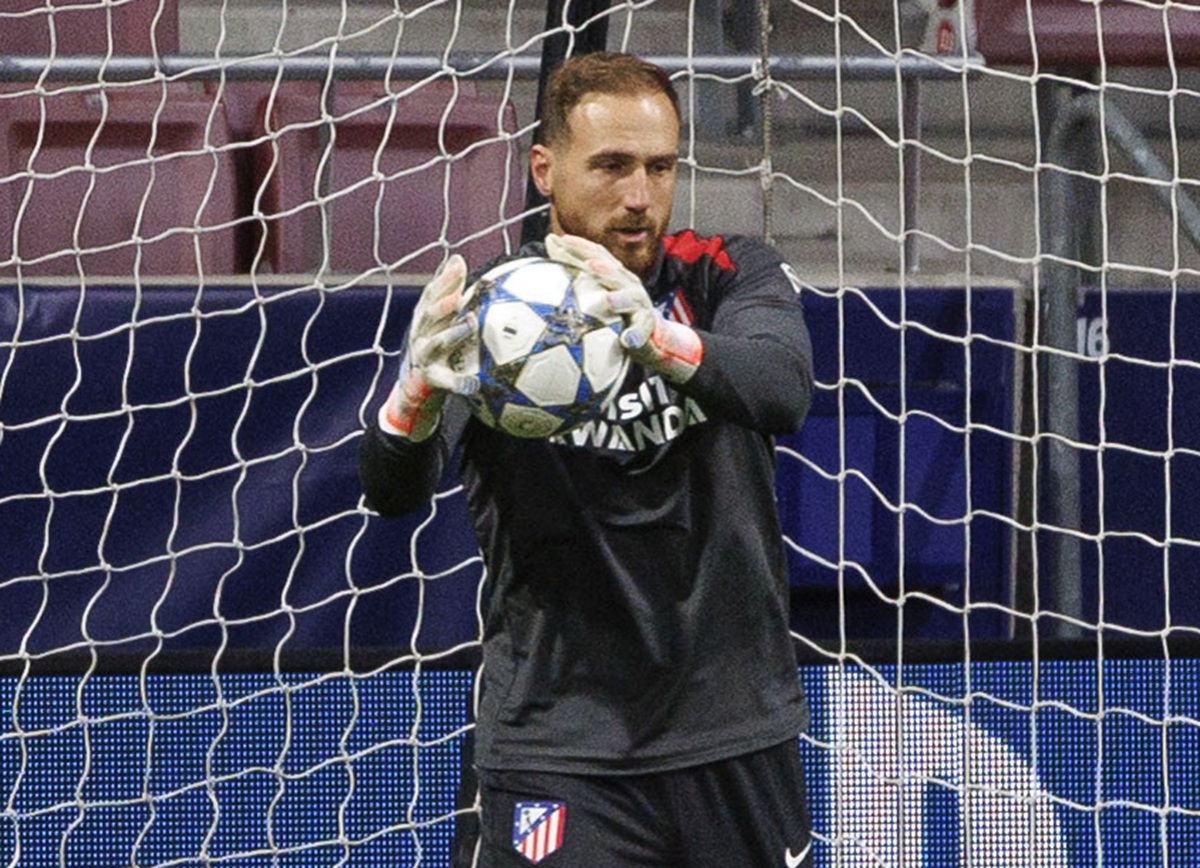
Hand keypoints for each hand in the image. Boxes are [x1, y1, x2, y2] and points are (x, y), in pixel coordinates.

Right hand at [379, 255, 477, 440]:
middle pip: (429, 316)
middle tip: (458, 296)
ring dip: (454, 333)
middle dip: (443, 305)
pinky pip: (449, 381)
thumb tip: (457, 258)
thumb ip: (449, 289)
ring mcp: (426, 356)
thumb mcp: (439, 315)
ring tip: (470, 323)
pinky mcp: (434, 377)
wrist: (418, 381)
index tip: (459, 264)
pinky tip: (474, 384)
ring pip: (438, 343)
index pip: (431, 294)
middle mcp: (421, 334)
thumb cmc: (435, 339)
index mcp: (424, 317)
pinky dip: (460, 383)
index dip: (444, 279)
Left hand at [545, 233, 702, 383]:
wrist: (650, 332)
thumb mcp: (597, 285)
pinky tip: (627, 339)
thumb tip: (549, 239)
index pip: (598, 256)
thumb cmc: (618, 306)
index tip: (563, 240)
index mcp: (614, 273)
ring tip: (610, 300)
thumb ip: (574, 265)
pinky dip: (635, 335)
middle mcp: (628, 285)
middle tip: (590, 265)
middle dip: (604, 269)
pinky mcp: (645, 327)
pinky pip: (641, 331)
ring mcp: (639, 305)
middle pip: (616, 274)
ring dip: (621, 299)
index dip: (583, 247)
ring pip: (632, 299)